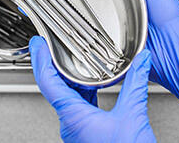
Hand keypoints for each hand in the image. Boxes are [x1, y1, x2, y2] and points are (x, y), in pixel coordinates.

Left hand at [29, 36, 155, 142]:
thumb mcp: (134, 115)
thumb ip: (136, 83)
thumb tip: (141, 61)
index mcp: (74, 117)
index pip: (48, 82)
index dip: (41, 60)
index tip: (38, 45)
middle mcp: (70, 125)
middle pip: (55, 87)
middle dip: (55, 65)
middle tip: (53, 47)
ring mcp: (77, 130)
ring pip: (67, 98)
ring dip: (70, 79)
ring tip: (73, 61)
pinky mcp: (86, 134)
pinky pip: (78, 107)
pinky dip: (82, 92)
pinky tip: (92, 85)